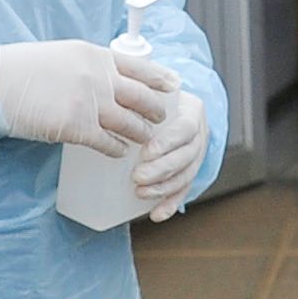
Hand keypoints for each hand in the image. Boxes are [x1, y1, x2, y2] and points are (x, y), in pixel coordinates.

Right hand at [0, 38, 173, 156]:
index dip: (160, 78)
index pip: (139, 65)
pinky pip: (108, 142)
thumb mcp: (59, 56)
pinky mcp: (77, 127)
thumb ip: (85, 67)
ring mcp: (90, 102)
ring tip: (145, 141)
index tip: (174, 85)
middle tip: (162, 120)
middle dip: (156, 111)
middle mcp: (98, 76)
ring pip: (131, 122)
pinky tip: (119, 152)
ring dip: (141, 134)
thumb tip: (102, 82)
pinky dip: (117, 149)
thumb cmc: (17, 69)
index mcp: (94, 54)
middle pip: (143, 96)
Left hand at [126, 47, 208, 216]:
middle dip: (162, 169)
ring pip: (186, 175)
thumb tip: (99, 85)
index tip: (147, 152)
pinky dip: (171, 203)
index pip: (185, 129)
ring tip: (141, 193)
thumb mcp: (147, 85)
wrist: (174, 106)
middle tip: (137, 177)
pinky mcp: (189, 171)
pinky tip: (156, 214)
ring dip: (164, 188)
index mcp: (190, 110)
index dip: (168, 143)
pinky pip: (183, 189)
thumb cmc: (150, 96)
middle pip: (187, 156)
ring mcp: (196, 154)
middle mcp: (198, 133)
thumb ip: (134, 85)